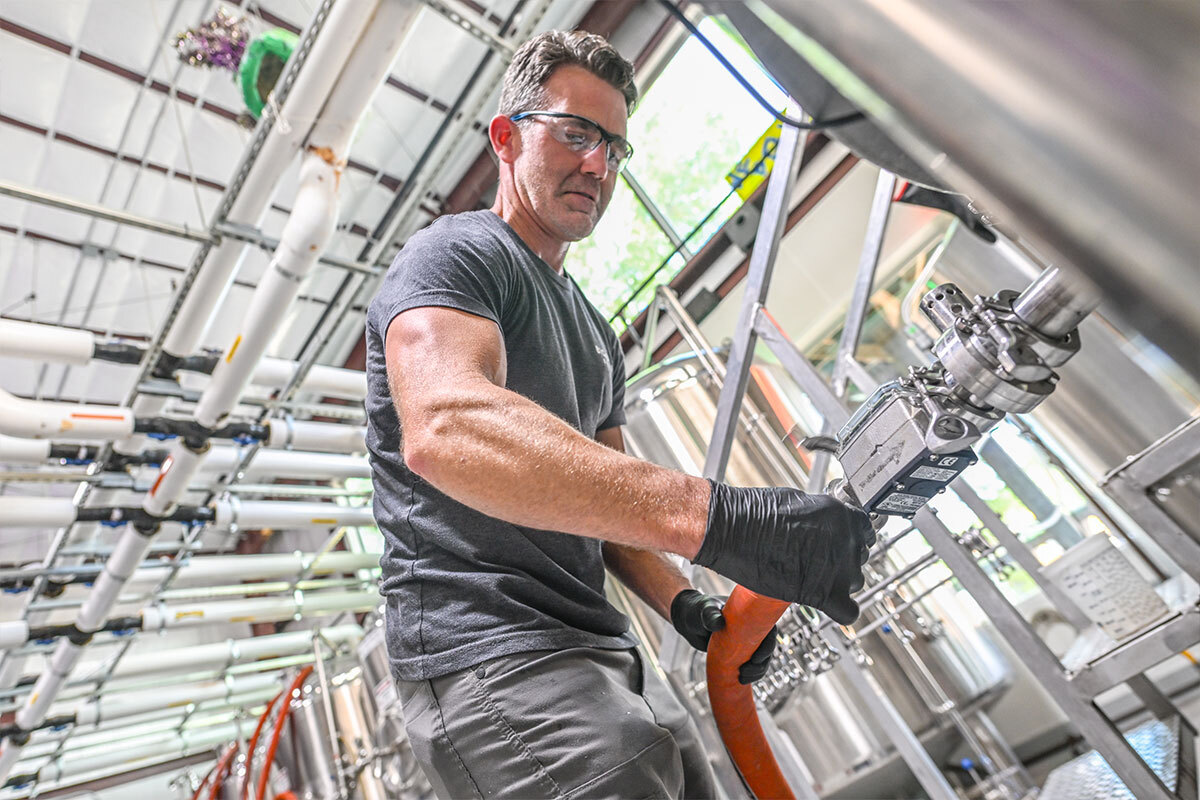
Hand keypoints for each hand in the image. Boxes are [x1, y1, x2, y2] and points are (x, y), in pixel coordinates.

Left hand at [669, 589, 777, 683]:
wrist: (688, 619)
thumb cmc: (699, 609)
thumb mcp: (704, 610)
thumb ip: (710, 615)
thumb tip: (719, 624)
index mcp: (750, 615)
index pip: (768, 629)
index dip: (768, 644)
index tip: (756, 658)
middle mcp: (751, 629)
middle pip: (767, 647)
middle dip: (762, 663)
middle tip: (746, 671)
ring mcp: (745, 642)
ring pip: (760, 659)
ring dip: (757, 672)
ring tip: (742, 679)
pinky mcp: (737, 653)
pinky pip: (749, 665)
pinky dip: (749, 674)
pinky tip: (740, 681)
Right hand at [692, 481, 874, 624]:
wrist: (732, 530)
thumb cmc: (754, 513)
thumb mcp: (798, 502)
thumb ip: (821, 517)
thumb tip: (823, 528)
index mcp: (841, 515)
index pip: (864, 532)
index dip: (848, 541)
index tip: (835, 548)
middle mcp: (847, 540)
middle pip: (859, 559)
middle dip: (840, 562)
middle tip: (815, 564)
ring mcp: (839, 568)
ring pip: (854, 584)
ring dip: (838, 584)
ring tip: (811, 580)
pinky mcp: (824, 593)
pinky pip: (848, 612)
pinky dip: (840, 611)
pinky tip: (823, 603)